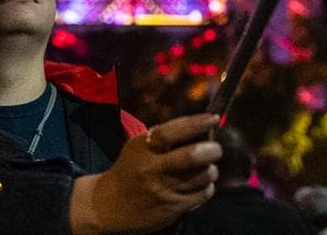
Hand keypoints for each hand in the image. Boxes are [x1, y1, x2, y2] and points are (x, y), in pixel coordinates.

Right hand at [69, 113, 221, 234]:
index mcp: (144, 149)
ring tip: (206, 168)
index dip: (196, 124)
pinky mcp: (173, 208)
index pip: (171, 133)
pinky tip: (199, 184)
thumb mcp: (138, 146)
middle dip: (211, 149)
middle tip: (215, 148)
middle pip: (191, 156)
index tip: (213, 119)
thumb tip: (199, 124)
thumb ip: (164, 136)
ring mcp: (164, 190)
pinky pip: (202, 194)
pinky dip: (207, 187)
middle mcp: (153, 169)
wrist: (111, 204)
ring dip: (211, 170)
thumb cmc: (130, 169)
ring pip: (202, 176)